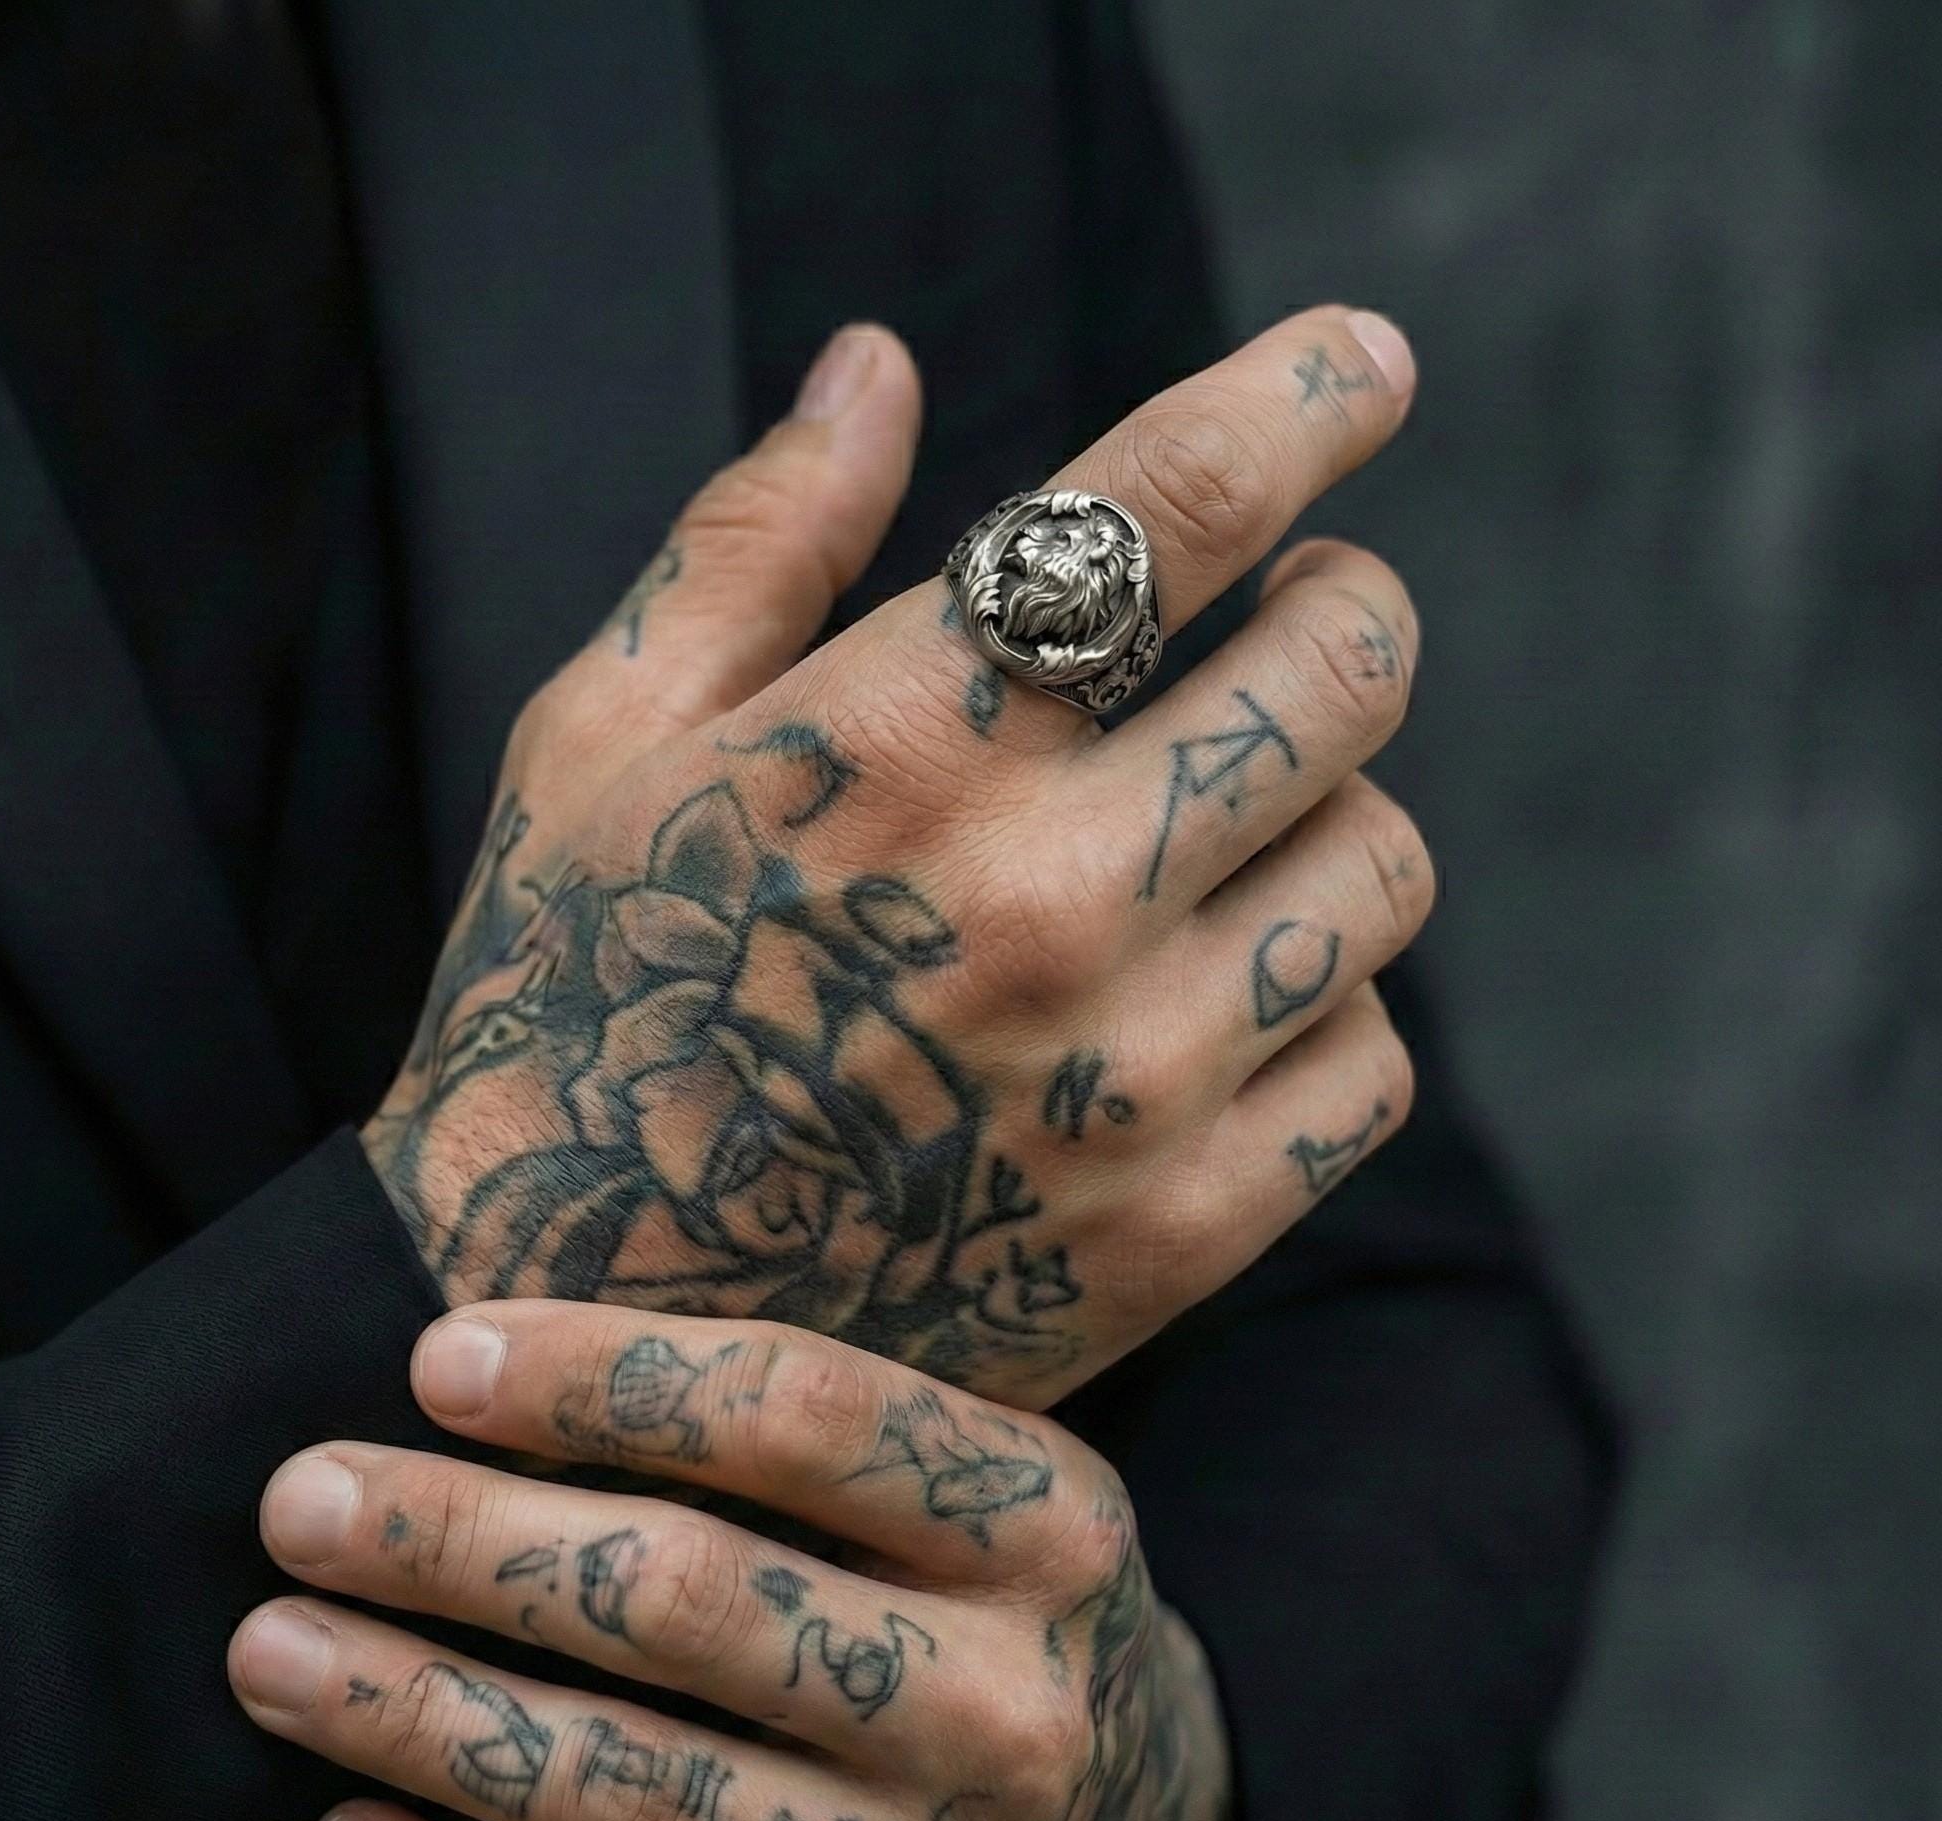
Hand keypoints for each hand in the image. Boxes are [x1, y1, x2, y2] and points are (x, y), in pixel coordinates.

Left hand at [229, 1301, 1230, 1820]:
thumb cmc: (998, 1615)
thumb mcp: (976, 1483)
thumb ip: (806, 1428)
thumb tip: (514, 1360)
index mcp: (1046, 1524)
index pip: (805, 1415)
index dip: (605, 1378)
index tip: (441, 1357)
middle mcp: (1003, 1708)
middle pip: (687, 1602)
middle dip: (462, 1543)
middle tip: (305, 1498)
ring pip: (625, 1795)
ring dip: (415, 1716)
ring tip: (273, 1648)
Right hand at [365, 308, 1430, 1407]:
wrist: (570, 1330)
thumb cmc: (571, 1000)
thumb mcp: (599, 745)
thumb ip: (751, 539)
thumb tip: (876, 358)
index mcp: (899, 745)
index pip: (1172, 501)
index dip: (1300, 392)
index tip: (1362, 359)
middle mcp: (1044, 901)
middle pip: (1348, 669)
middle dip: (1345, 602)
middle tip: (1297, 610)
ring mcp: (1131, 1081)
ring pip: (1382, 865)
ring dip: (1330, 809)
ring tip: (1230, 826)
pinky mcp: (1182, 1230)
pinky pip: (1372, 1062)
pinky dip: (1324, 1004)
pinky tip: (1221, 1002)